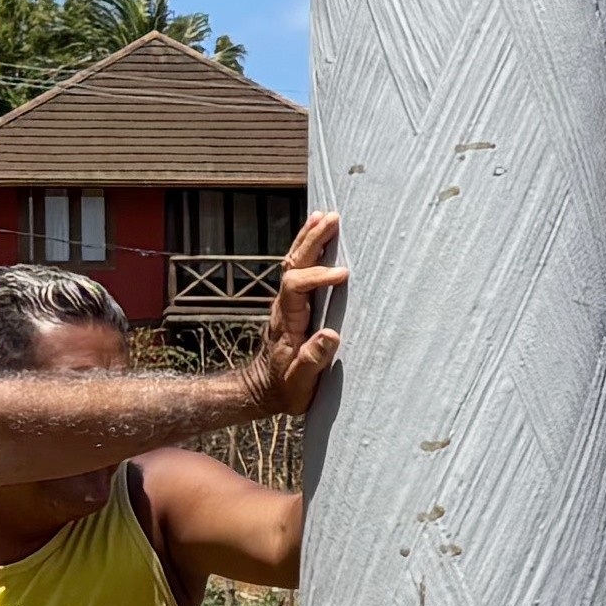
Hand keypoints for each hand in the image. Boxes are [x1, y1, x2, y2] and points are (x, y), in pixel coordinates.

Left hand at [244, 229, 345, 420]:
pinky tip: (317, 235)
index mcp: (287, 322)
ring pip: (294, 261)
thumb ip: (312, 360)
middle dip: (312, 241)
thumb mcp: (300, 384)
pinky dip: (308, 249)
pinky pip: (298, 269)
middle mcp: (284, 306)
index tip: (343, 274)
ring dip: (309, 238)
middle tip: (331, 219)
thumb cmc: (284, 389)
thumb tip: (331, 334)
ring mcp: (287, 302)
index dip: (318, 276)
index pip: (297, 286)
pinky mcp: (293, 303)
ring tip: (324, 216)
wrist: (263, 389)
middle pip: (294, 264)